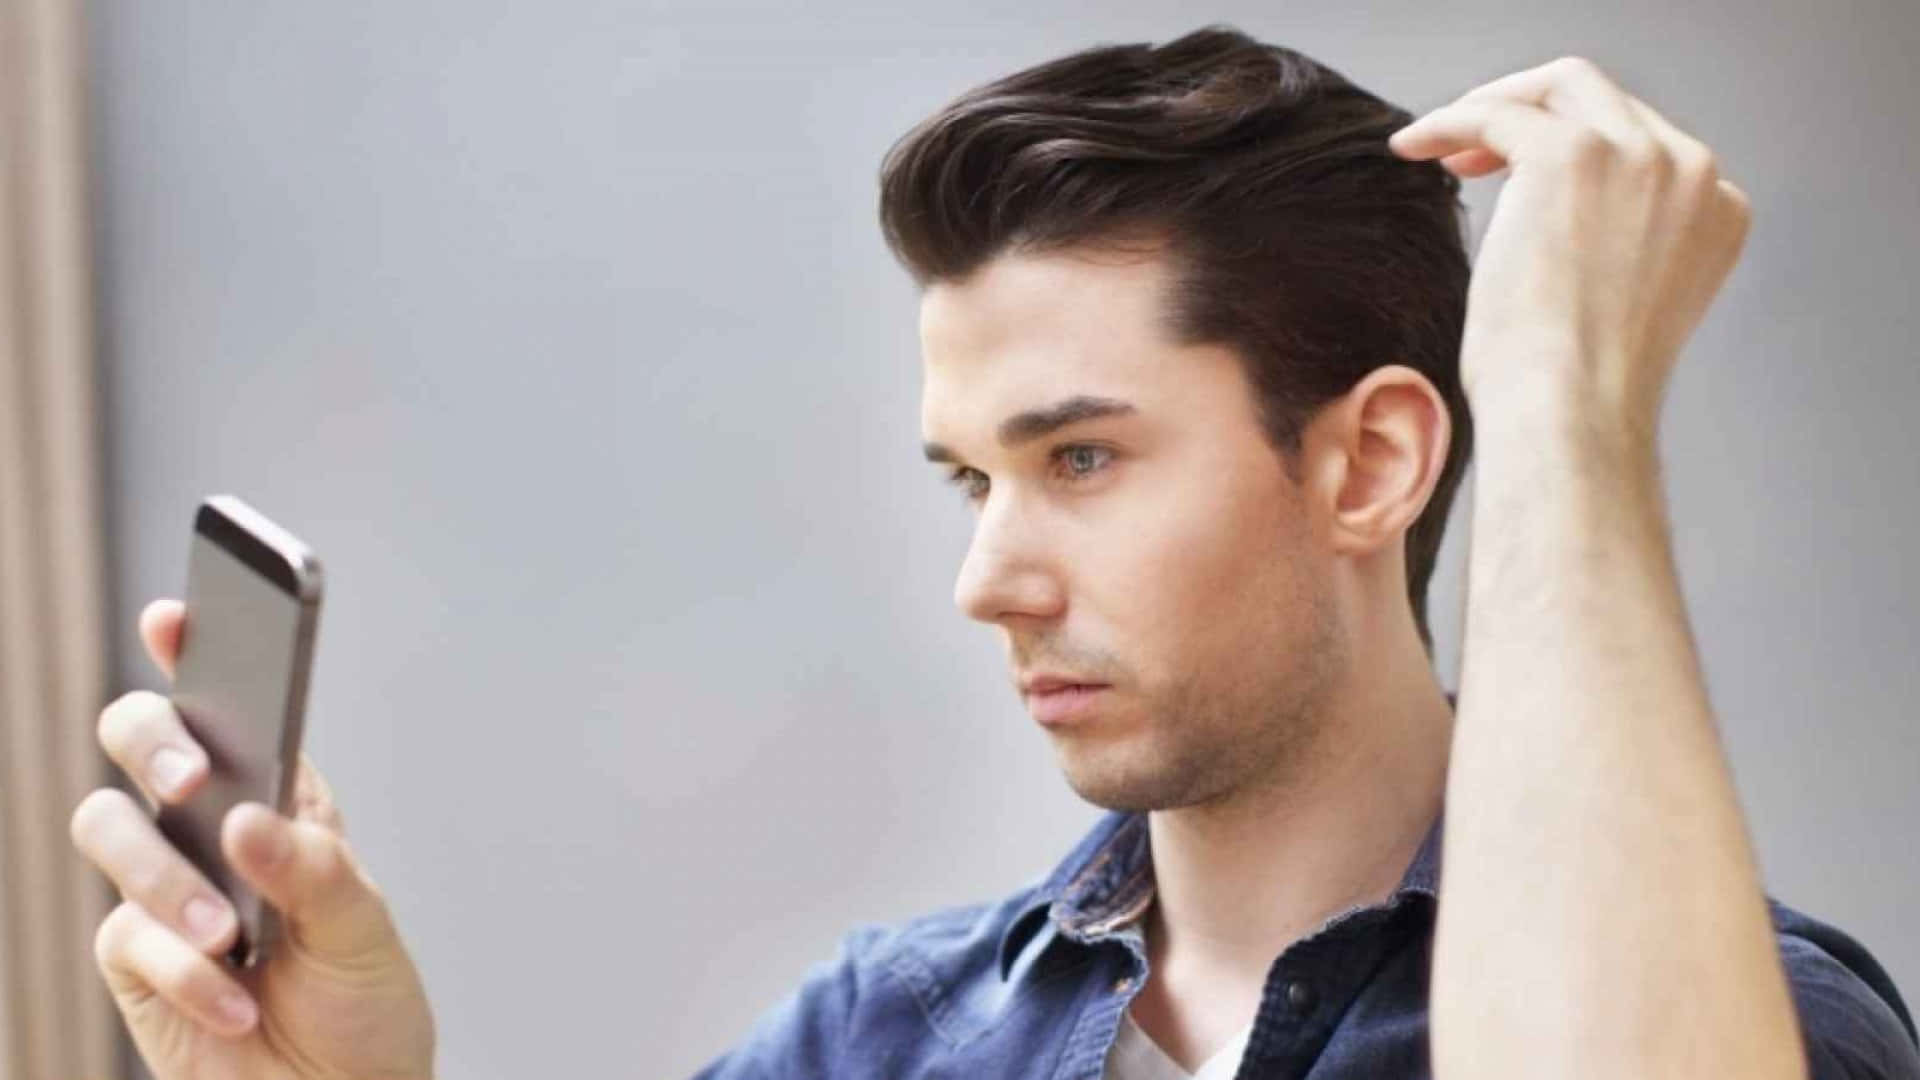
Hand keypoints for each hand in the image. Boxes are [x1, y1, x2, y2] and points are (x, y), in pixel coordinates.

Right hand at [70, 598, 434, 1079]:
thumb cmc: (362, 1002)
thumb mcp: (366, 928)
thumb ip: (313, 869)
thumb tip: (244, 818)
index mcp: (279, 797)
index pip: (229, 707)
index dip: (192, 650)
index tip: (176, 615)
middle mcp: (209, 827)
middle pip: (138, 740)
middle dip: (151, 741)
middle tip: (189, 779)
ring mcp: (164, 886)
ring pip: (107, 828)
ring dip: (170, 881)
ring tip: (235, 936)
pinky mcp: (134, 955)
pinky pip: (129, 936)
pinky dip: (187, 973)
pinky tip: (237, 1002)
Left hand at [1387, 55, 1752, 438]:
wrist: (1570, 414)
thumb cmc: (1575, 389)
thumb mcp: (1619, 302)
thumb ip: (1614, 243)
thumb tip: (1548, 221)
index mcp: (1716, 209)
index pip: (1642, 145)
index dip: (1576, 147)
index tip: (1513, 174)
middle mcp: (1690, 171)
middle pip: (1605, 103)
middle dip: (1535, 116)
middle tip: (1473, 155)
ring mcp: (1639, 157)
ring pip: (1560, 87)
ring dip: (1495, 104)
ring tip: (1438, 143)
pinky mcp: (1573, 154)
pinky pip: (1497, 111)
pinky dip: (1451, 120)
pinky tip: (1412, 147)